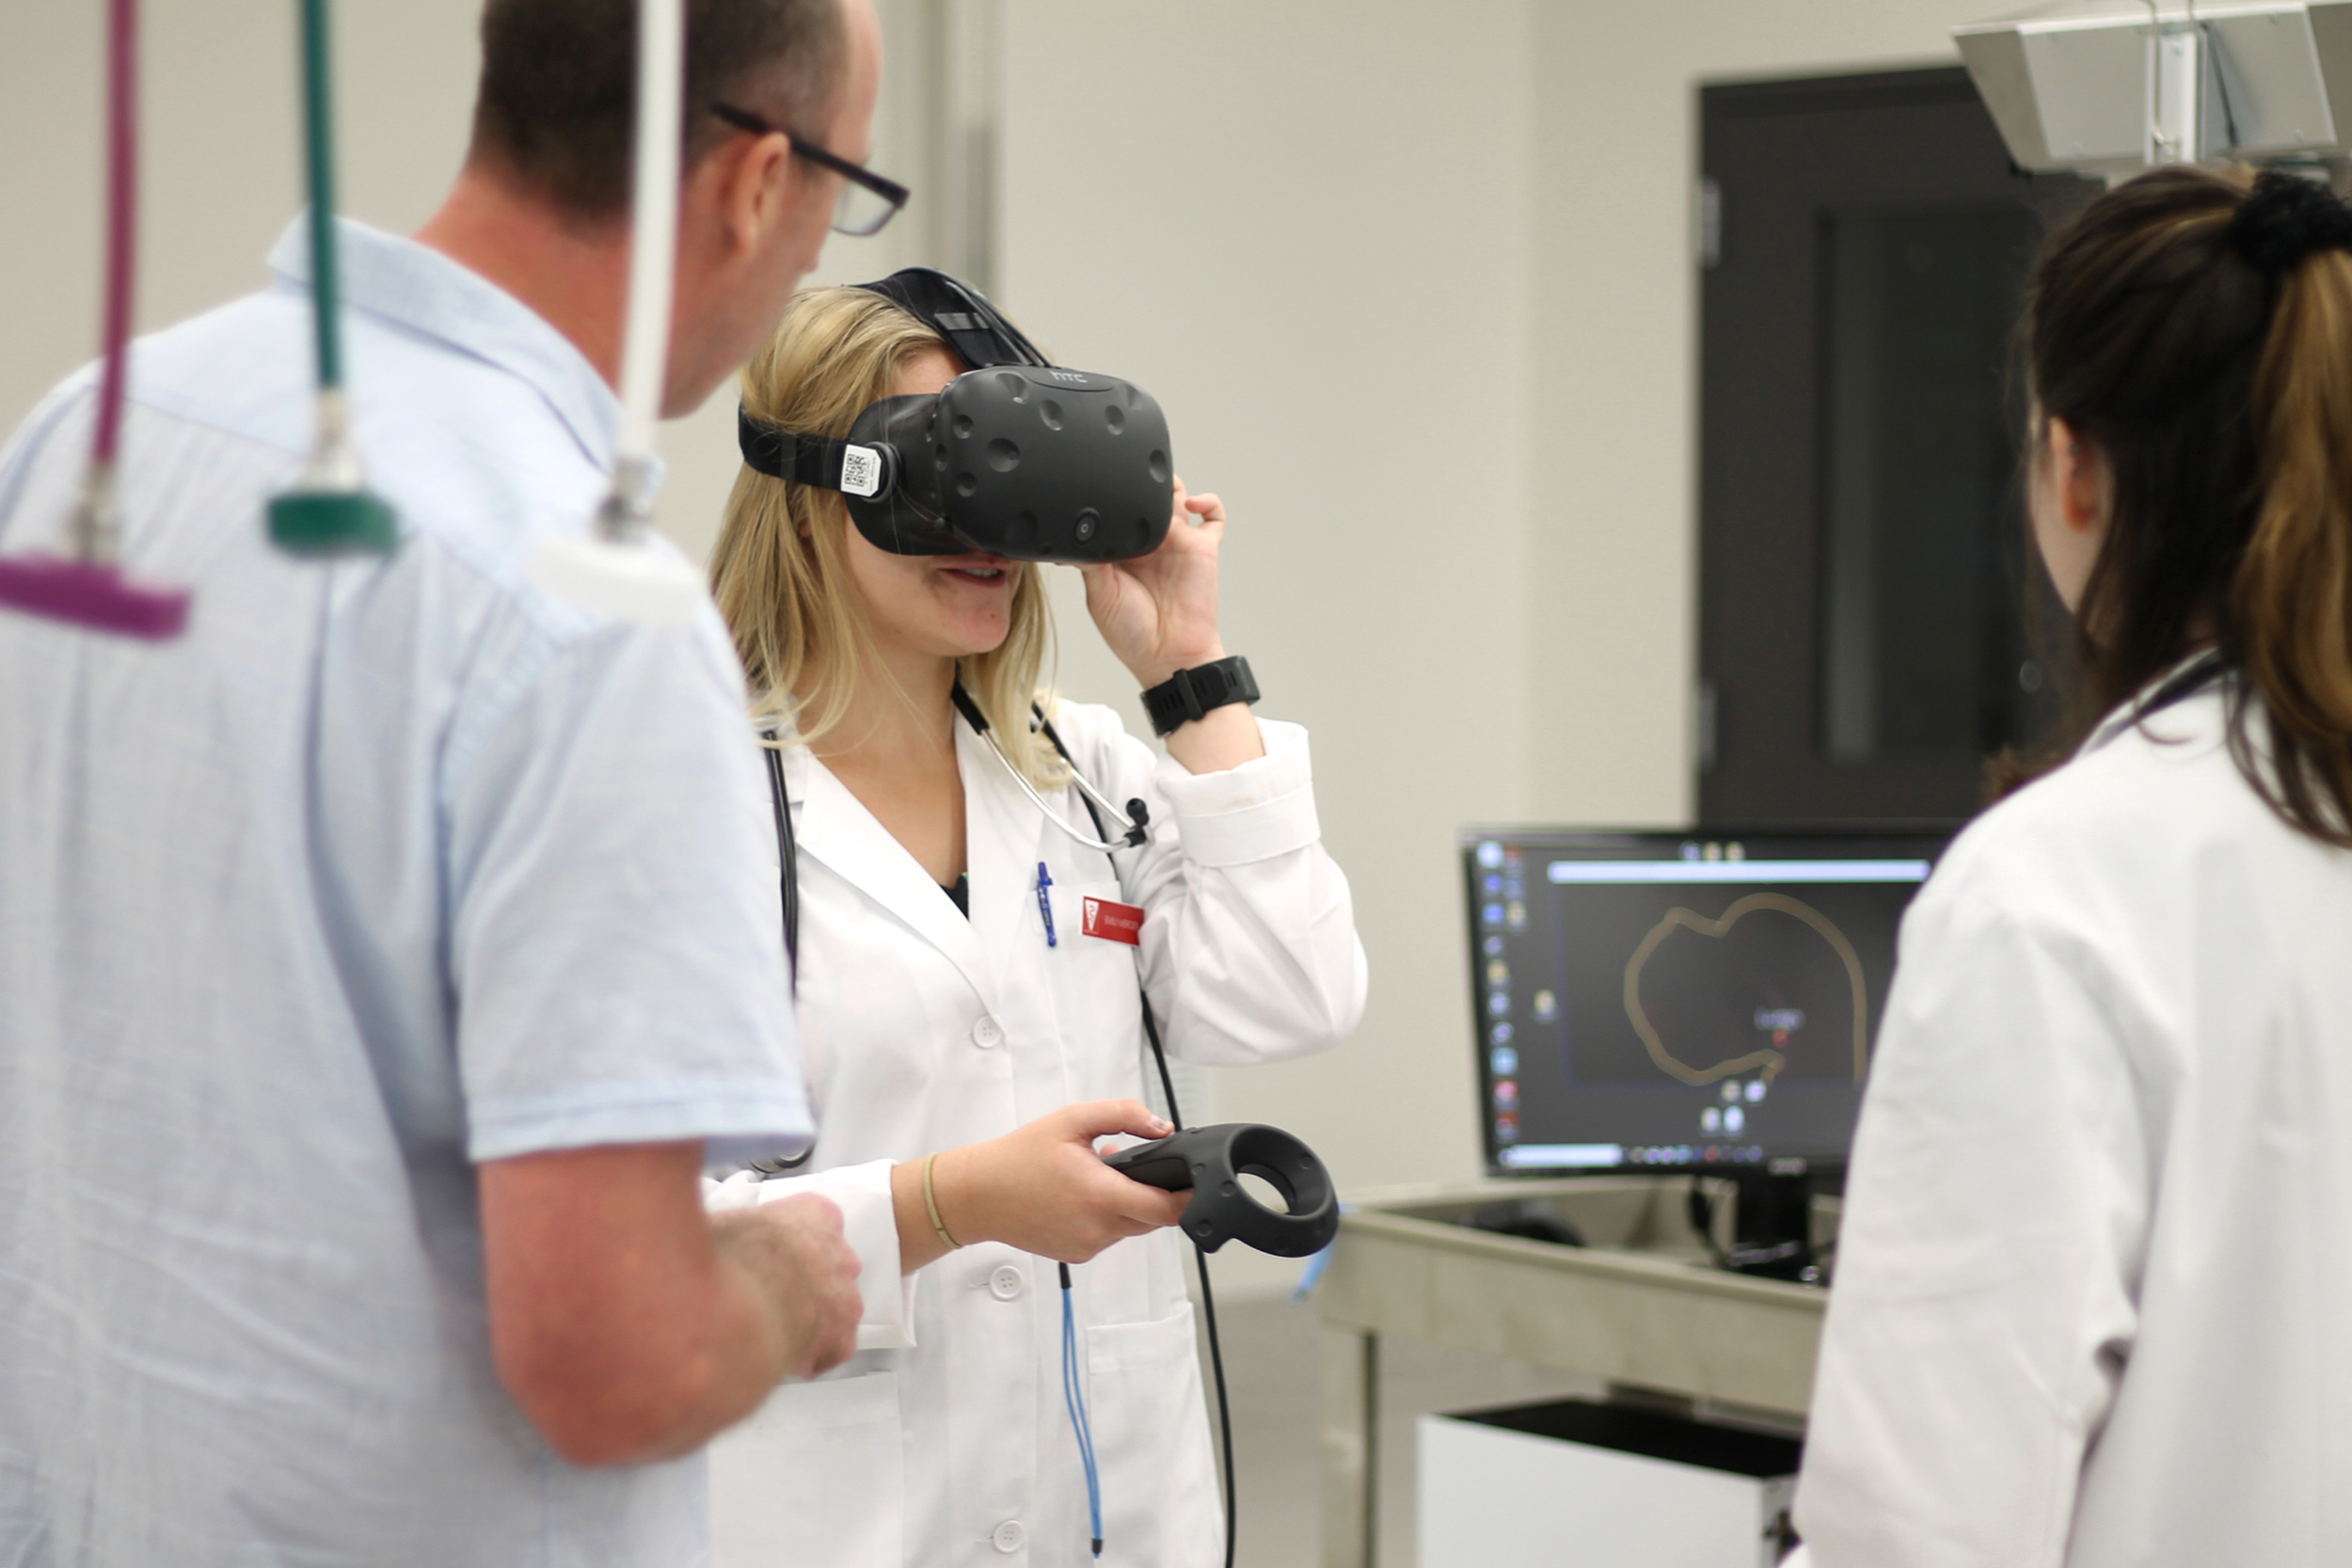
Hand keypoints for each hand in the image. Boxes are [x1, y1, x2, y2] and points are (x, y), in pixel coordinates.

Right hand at [712, 1192, 862, 1380]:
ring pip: (833, 1312)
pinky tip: (779, 1357)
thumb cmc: (729, 1258)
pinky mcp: (842, 1339)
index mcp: (817, 1214)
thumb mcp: (730, 1223)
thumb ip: (743, 1231)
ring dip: (807, 1323)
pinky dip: (807, 1359)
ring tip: (770, 1333)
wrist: (740, 1301)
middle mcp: (842, 1253)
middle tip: (766, 1300)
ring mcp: (847, 1297)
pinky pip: (830, 1352)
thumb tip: (726, 1240)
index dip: (788, 1249)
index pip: (816, 1224)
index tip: (767, 1260)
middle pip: (827, 1271)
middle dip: (801, 1287)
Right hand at [914, 1100, 1190, 1267]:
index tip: (1197, 1185)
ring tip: (1098, 1175)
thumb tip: (1162, 1127)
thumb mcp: (1072, 1120)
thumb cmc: (1018, 1157)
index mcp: (1101, 1196)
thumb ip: (1123, 1115)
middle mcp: (1098, 1229)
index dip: (1187, 1198)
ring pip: (1131, 1227)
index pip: (1166, 1210)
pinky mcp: (1077, 1254)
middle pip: (1153, 1219)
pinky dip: (1107, 1217)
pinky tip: (1084, 1195)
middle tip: (1132, 1165)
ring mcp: (1087, 1246)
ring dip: (1128, 1203)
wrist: (977, 1195)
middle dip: (1154, 1193)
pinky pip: (1108, 1236)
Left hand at [1079, 478, 1229, 688]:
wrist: (1169, 657)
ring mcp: (1177, 543)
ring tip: (1159, 485)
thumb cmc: (1132, 635)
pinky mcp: (1203, 549)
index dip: (1108, 496)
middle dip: (1138, 481)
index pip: (1114, 511)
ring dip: (1170, 483)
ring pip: (1177, 496)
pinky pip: (1214, 516)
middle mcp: (1149, 543)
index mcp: (1121, 550)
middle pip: (1145, 495)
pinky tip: (1193, 503)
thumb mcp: (1099, 595)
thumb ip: (1090, 561)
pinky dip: (1208, 501)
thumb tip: (1074, 534)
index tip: (1097, 486)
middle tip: (1129, 476)